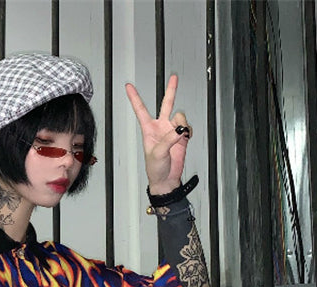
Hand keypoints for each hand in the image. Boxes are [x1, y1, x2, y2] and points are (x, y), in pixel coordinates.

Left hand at [125, 75, 191, 194]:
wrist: (166, 179)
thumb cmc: (155, 169)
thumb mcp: (157, 153)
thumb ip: (168, 139)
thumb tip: (179, 130)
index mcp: (148, 129)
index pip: (140, 109)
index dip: (134, 98)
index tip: (128, 86)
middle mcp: (160, 127)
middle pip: (166, 104)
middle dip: (171, 90)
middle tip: (174, 77)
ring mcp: (171, 131)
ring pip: (180, 117)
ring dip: (182, 125)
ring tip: (180, 136)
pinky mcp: (182, 137)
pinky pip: (187, 127)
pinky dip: (188, 131)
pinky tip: (186, 138)